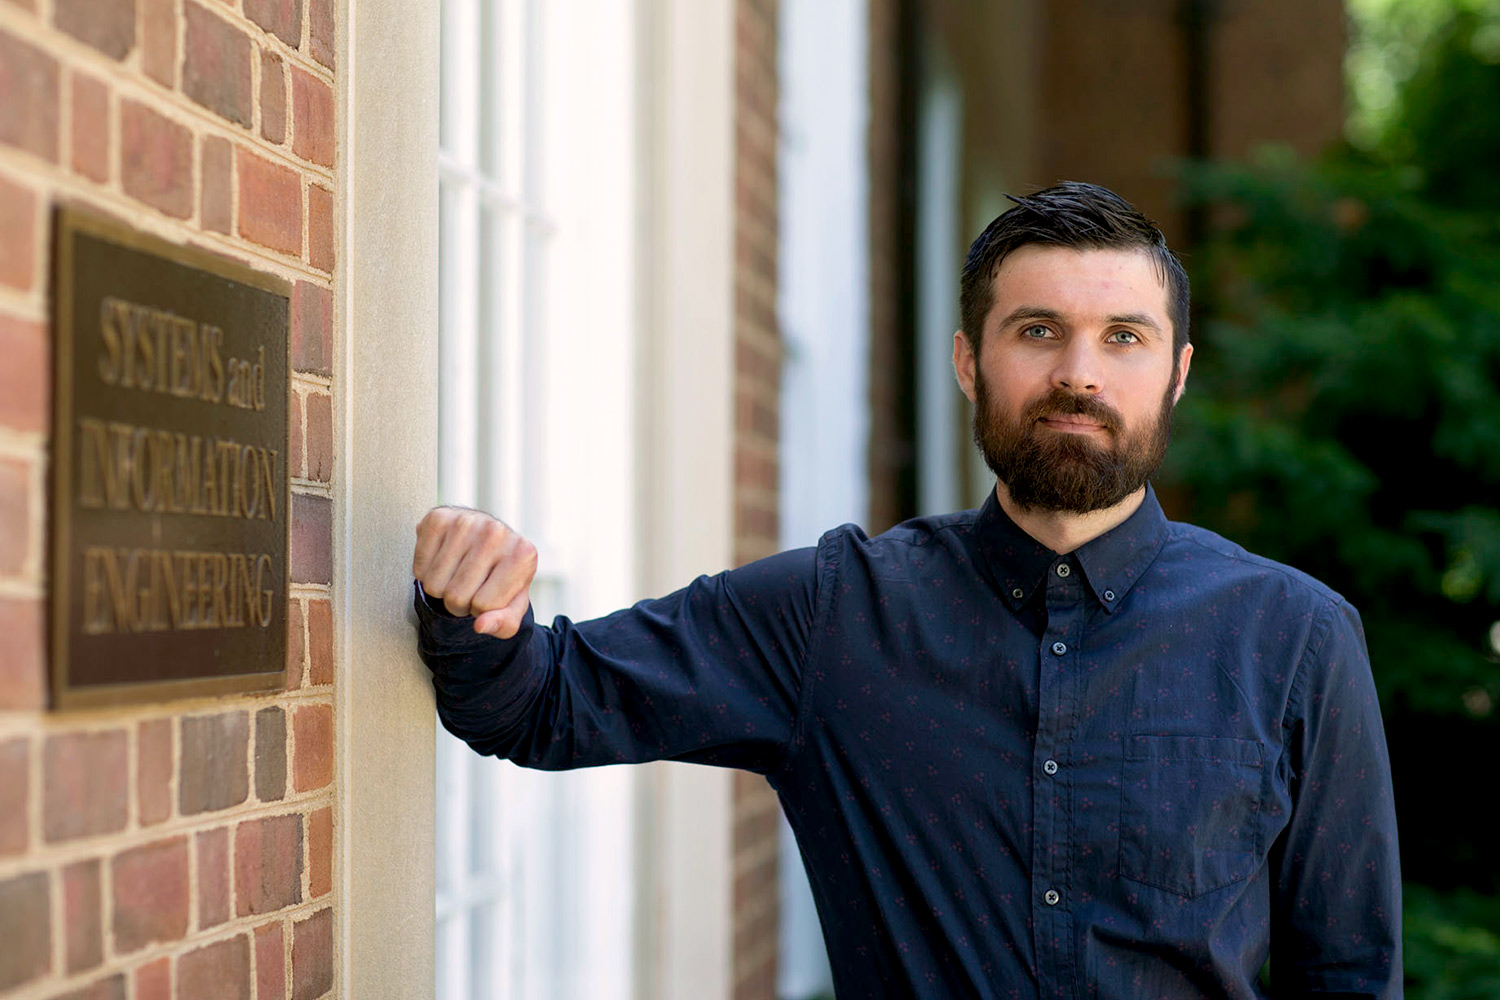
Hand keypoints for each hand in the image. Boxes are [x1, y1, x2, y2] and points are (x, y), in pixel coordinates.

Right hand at [412, 506, 536, 636]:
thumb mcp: (512, 605)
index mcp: (523, 555)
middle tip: (468, 586)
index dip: (480, 610)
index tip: (486, 594)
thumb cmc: (501, 576)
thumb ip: (504, 623)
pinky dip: (425, 572)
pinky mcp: (438, 518)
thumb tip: (481, 625)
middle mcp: (497, 532)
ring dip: (440, 589)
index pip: (484, 606)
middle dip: (458, 603)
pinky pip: (419, 568)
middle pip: (455, 597)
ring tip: (456, 574)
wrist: (488, 540)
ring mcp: (467, 521)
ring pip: (434, 585)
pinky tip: (442, 560)